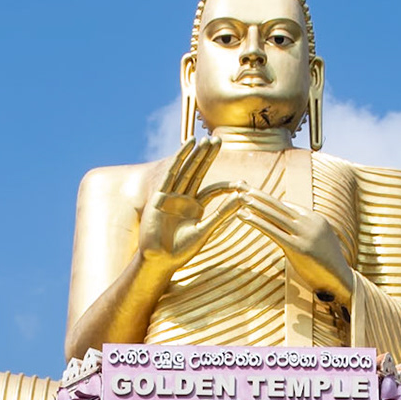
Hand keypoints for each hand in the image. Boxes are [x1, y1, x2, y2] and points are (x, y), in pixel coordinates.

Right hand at [138, 138, 238, 276]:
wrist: (159, 260)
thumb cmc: (181, 251)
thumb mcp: (205, 230)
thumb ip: (222, 214)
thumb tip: (242, 198)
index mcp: (195, 208)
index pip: (212, 190)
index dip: (225, 185)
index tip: (241, 184)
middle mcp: (183, 199)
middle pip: (198, 173)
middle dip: (207, 157)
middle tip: (219, 140)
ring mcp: (171, 196)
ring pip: (186, 170)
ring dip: (196, 154)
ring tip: (206, 139)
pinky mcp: (160, 195)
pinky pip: (171, 172)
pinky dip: (180, 158)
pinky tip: (189, 146)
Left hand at [239, 187, 354, 306]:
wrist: (341, 280)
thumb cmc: (326, 265)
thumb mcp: (316, 242)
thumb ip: (303, 233)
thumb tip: (287, 228)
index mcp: (315, 219)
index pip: (287, 206)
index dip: (268, 199)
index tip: (252, 192)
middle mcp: (310, 222)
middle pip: (279, 205)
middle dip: (259, 195)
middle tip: (241, 185)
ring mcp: (305, 234)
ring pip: (275, 215)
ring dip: (256, 205)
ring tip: (240, 196)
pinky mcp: (298, 247)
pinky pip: (273, 231)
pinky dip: (257, 221)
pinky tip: (244, 215)